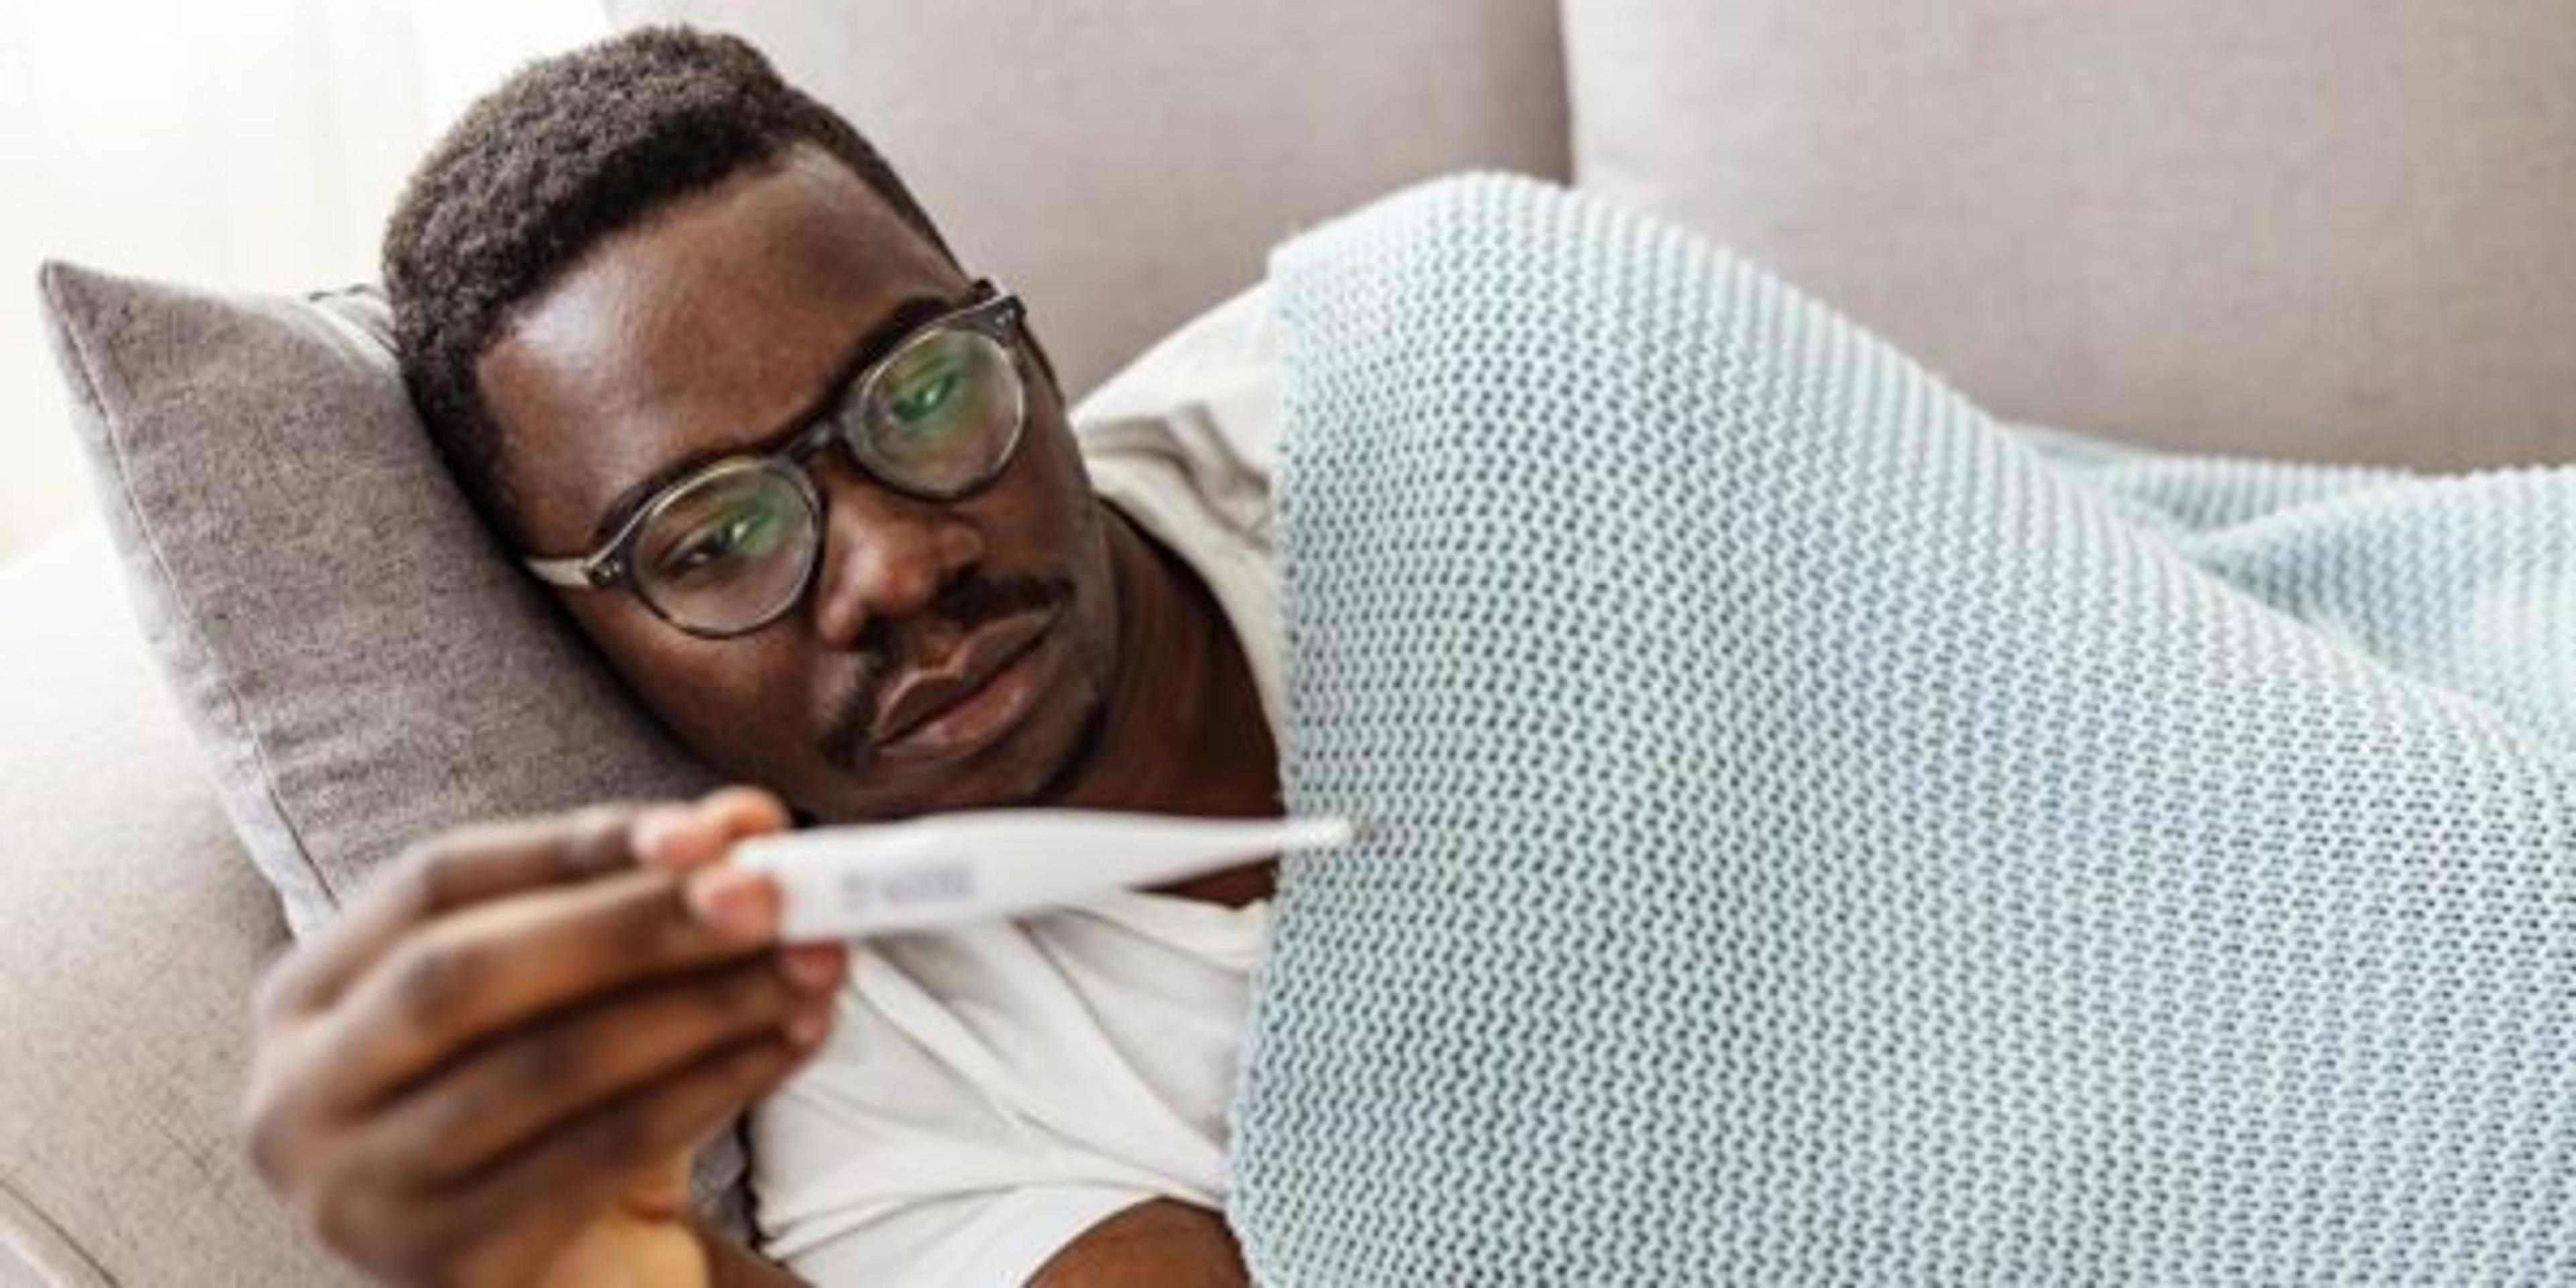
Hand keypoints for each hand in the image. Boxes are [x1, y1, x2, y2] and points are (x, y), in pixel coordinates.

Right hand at [239, 787, 845, 1286]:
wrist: (572, 1272)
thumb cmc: (563, 1104)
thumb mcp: (582, 992)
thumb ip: (642, 896)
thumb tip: (748, 821)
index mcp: (308, 997)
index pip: (434, 882)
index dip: (576, 844)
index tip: (714, 827)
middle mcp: (302, 1096)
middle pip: (464, 972)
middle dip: (631, 924)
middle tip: (770, 894)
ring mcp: (360, 1195)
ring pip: (544, 1065)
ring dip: (699, 1004)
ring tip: (808, 966)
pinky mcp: (448, 1267)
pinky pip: (598, 1151)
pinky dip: (709, 1084)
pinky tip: (786, 1043)